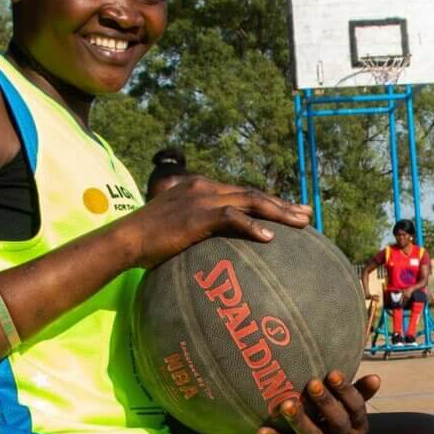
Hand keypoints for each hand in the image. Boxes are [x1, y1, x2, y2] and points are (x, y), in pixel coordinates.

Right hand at [132, 175, 310, 266]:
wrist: (125, 239)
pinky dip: (252, 226)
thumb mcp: (176, 227)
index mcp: (202, 187)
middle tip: (308, 214)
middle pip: (253, 194)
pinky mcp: (197, 215)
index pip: (243, 192)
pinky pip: (232, 218)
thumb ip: (198, 228)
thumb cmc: (148, 241)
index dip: (269, 201)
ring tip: (301, 223)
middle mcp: (205, 187)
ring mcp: (202, 198)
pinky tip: (270, 238)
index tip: (291, 209)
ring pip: (250, 201)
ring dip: (278, 212)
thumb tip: (216, 246)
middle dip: (283, 203)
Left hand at [257, 370, 380, 433]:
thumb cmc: (336, 419)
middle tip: (312, 383)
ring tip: (286, 404)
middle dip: (325, 402)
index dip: (346, 391)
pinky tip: (262, 430)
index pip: (356, 408)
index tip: (332, 373)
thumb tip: (376, 378)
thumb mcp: (350, 408)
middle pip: (337, 422)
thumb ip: (360, 393)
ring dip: (299, 421)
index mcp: (358, 427)